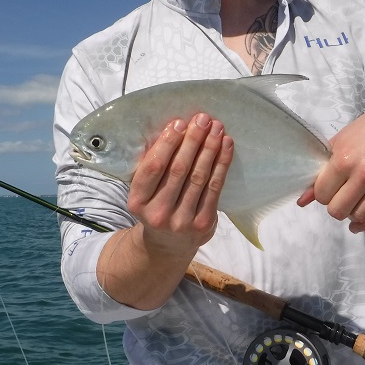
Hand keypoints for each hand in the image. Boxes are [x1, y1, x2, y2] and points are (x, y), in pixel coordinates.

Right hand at [128, 113, 233, 256]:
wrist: (168, 245)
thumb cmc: (156, 206)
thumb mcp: (144, 192)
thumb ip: (153, 166)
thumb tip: (174, 129)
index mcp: (137, 202)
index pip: (153, 168)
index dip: (167, 144)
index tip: (180, 123)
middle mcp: (158, 213)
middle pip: (179, 170)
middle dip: (193, 141)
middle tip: (203, 119)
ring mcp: (182, 220)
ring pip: (199, 177)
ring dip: (210, 148)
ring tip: (217, 128)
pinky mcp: (203, 223)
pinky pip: (215, 188)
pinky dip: (222, 164)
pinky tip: (226, 146)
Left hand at [297, 99, 364, 232]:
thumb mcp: (338, 145)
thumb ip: (319, 174)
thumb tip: (301, 202)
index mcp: (345, 159)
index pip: (322, 195)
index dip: (323, 193)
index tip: (330, 187)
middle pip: (339, 211)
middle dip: (337, 206)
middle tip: (342, 196)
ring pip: (361, 216)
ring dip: (354, 213)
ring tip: (355, 202)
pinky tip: (364, 217)